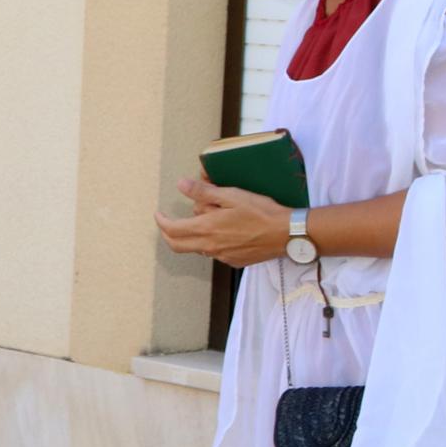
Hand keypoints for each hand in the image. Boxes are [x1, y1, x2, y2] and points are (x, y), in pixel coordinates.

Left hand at [156, 177, 289, 265]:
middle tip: (168, 223)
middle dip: (168, 234)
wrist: (286, 234)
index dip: (161, 221)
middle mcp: (210, 247)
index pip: (172, 230)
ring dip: (194, 236)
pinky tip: (224, 231)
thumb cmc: (261, 212)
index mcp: (206, 229)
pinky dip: (212, 242)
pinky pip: (215, 253)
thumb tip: (181, 185)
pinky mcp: (234, 261)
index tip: (159, 214)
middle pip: (177, 245)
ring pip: (198, 248)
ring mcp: (222, 256)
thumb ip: (204, 192)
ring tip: (207, 218)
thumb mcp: (231, 196)